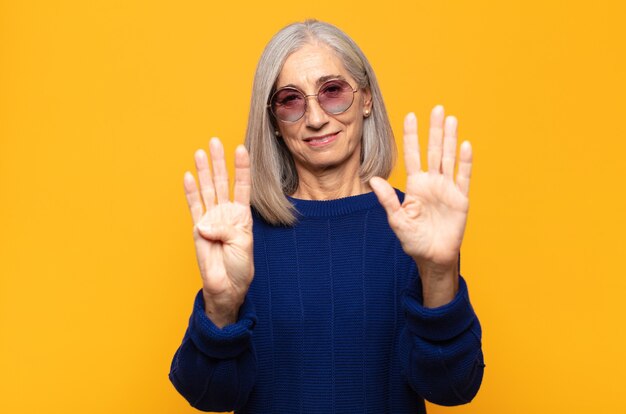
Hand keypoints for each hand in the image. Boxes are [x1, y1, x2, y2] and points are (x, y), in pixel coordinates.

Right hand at [183, 138, 253, 327]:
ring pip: (207, 190)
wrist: (227, 285)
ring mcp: (211, 218)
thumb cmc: (241, 266)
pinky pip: (194, 207)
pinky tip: (188, 177)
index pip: (242, 185)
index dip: (241, 167)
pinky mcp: (198, 228)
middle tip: (215, 141)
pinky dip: (190, 193)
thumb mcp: (242, 244)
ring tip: (200, 152)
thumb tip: (204, 224)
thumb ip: (226, 230)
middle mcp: (226, 213)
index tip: (241, 148)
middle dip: (219, 161)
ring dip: (204, 171)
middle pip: (222, 182)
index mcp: (242, 215)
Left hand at [370, 106, 471, 304]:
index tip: (411, 115)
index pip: (413, 155)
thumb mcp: (397, 220)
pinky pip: (463, 177)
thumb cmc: (413, 240)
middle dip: (434, 130)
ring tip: (451, 120)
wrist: (433, 257)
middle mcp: (432, 183)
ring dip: (450, 139)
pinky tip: (464, 146)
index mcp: (415, 185)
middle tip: (437, 108)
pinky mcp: (460, 199)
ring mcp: (447, 189)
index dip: (412, 136)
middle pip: (434, 151)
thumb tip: (374, 180)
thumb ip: (387, 200)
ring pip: (449, 158)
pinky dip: (464, 162)